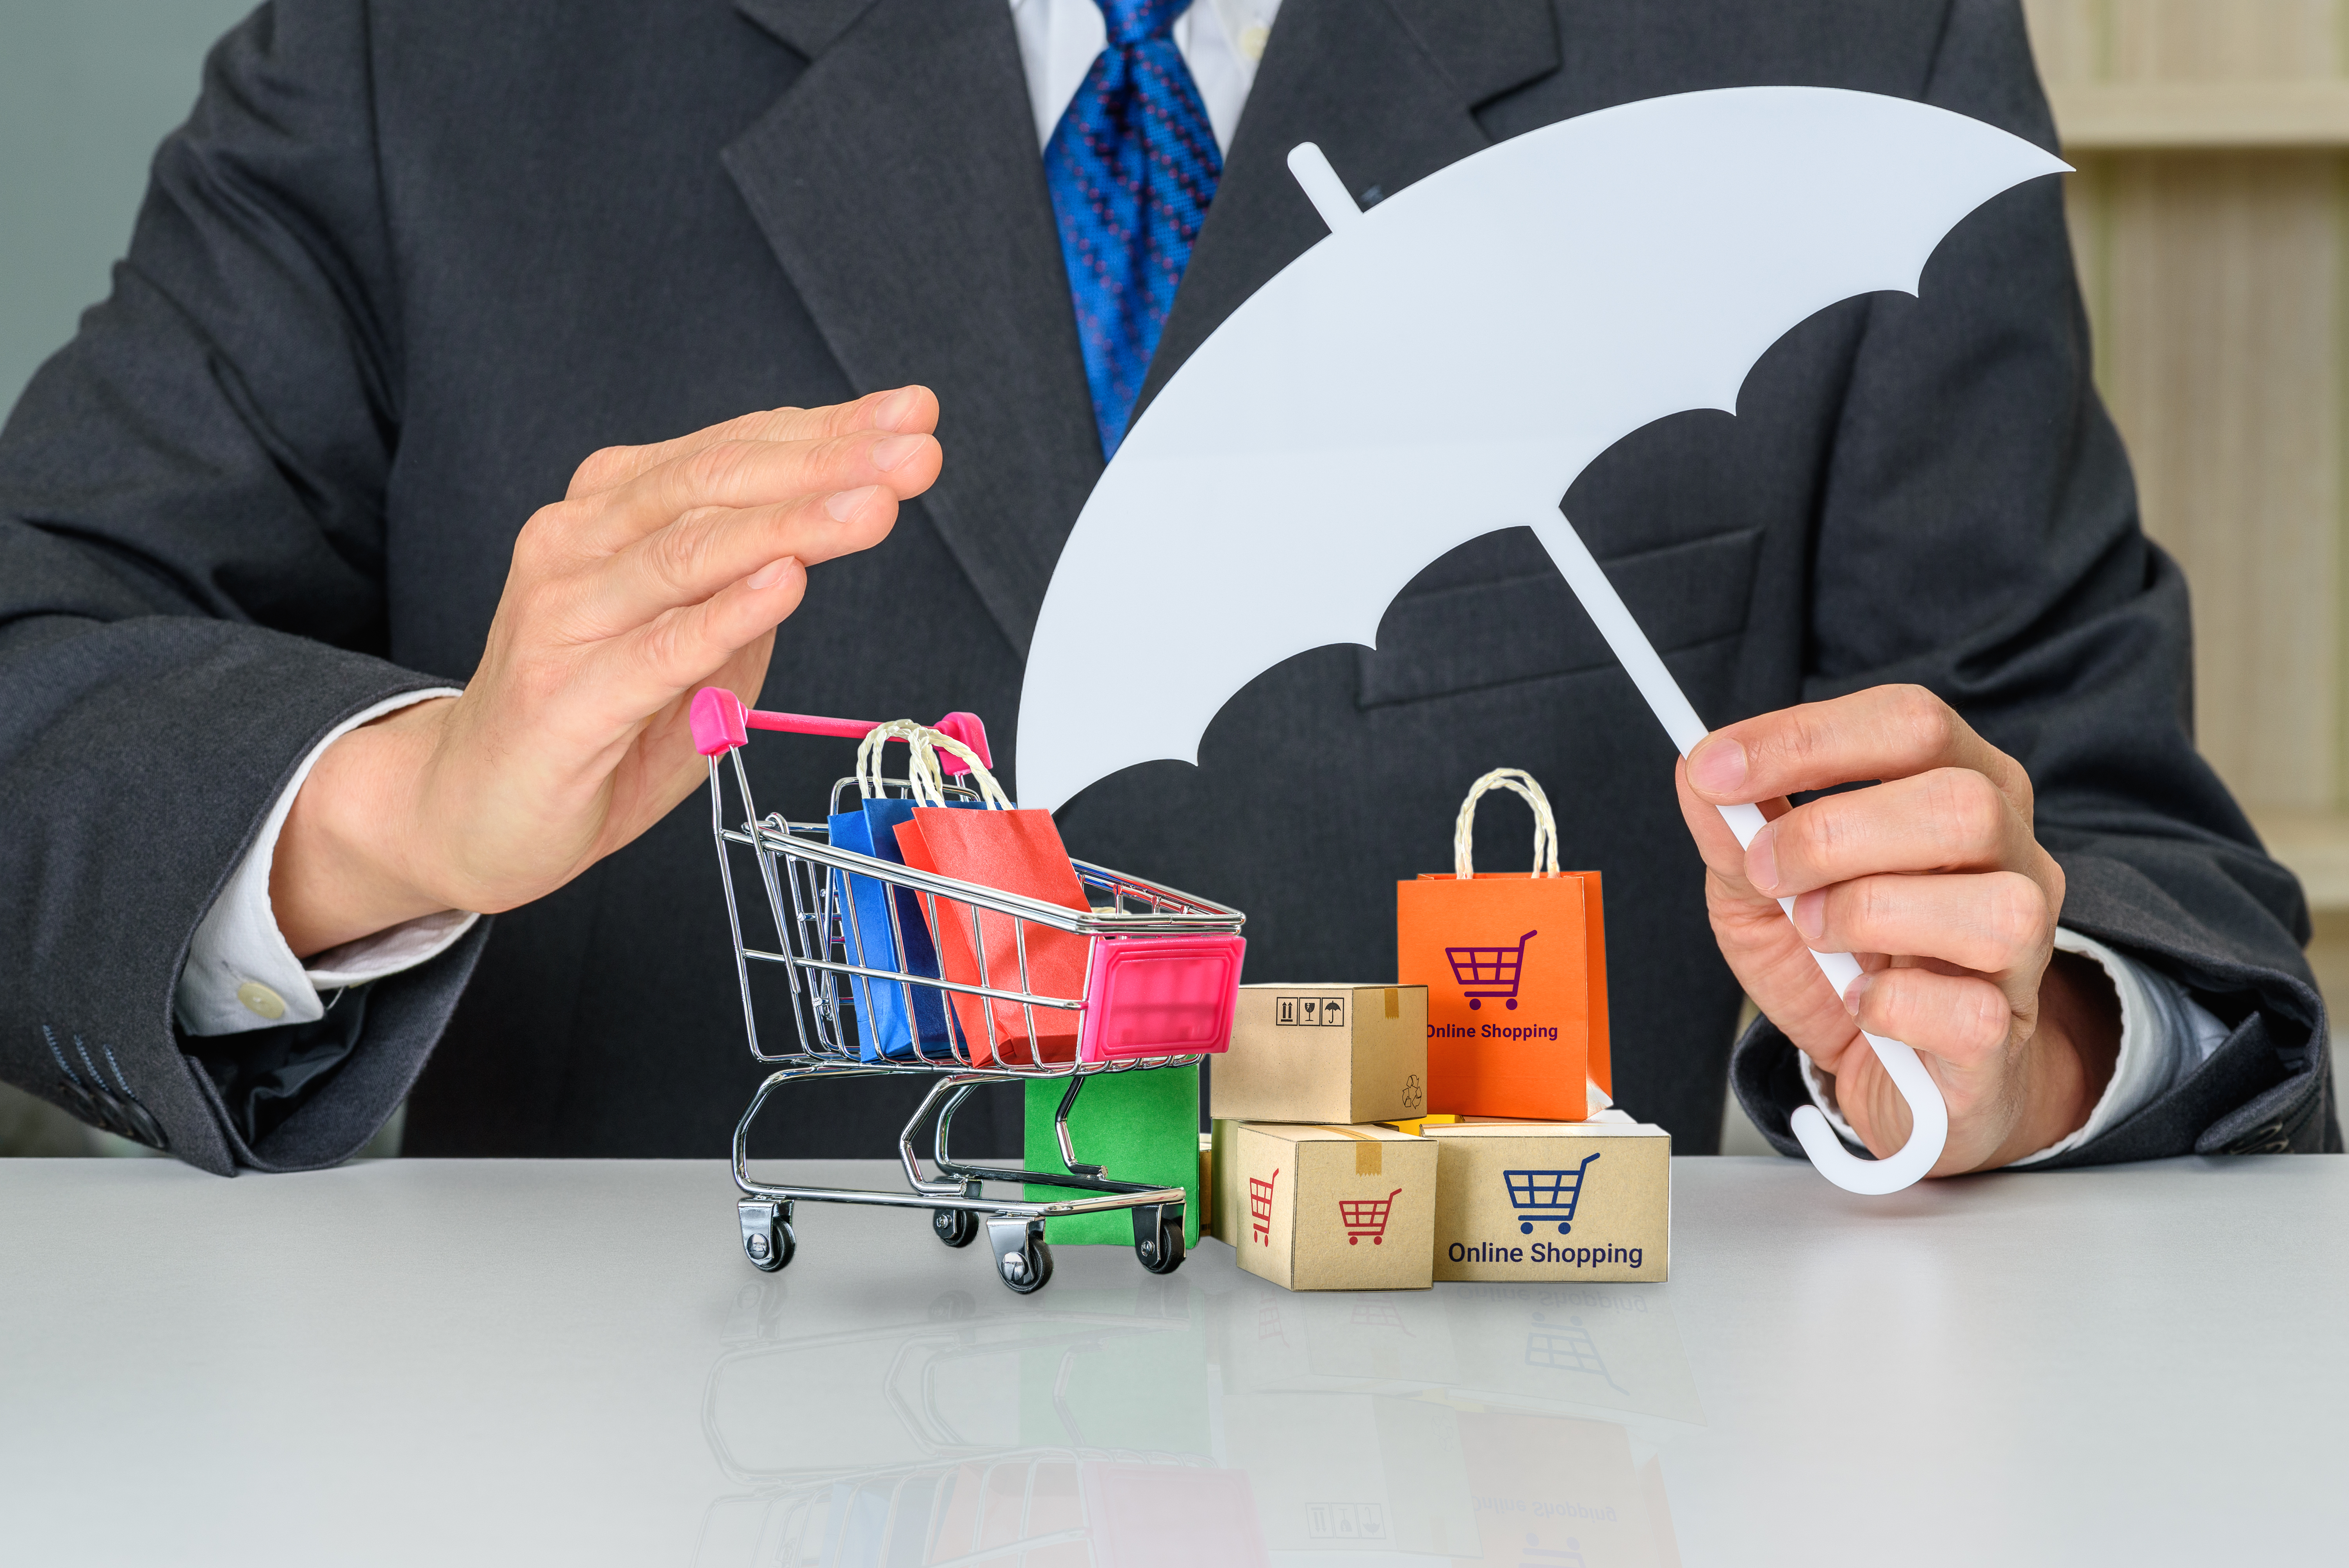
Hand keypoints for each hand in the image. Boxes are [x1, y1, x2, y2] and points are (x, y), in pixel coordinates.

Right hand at [270, 387, 942, 954]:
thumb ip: (747, 589)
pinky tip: (785, 581)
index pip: (733, 453)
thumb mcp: (693, 644)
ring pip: (691, 552)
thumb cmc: (591, 720)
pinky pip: (658, 648)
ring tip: (875, 504)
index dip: (828, 430)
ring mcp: (565, 615)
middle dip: (827, 461)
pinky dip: (724, 613)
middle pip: (718, 484)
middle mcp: (582, 543)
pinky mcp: (562, 696)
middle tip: (915, 446)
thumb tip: (825, 534)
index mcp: (614, 511)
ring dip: (792, 523)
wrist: (470, 808)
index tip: (912, 415)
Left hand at [1677, 685, 2120, 1173]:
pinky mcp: (2006, 1033)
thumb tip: (1696, 771)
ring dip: (1870, 915)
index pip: (1912, 724)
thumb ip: (1735, 832)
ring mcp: (2026, 945)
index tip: (1714, 768)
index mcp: (1961, 785)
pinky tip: (1857, 1005)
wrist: (1891, 1075)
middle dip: (1833, 834)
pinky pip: (1970, 1012)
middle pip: (1961, 803)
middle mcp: (2013, 854)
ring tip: (1815, 934)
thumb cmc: (1838, 962)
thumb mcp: (1764, 890)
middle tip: (1766, 872)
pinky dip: (1890, 1008)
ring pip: (1992, 906)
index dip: (1807, 739)